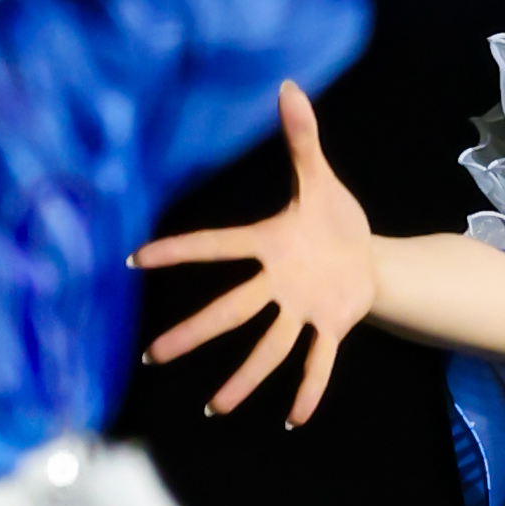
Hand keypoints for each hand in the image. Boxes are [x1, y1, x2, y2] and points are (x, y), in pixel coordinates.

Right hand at [133, 83, 373, 423]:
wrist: (368, 256)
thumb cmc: (334, 220)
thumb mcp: (319, 178)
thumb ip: (302, 138)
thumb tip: (289, 86)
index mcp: (268, 244)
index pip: (215, 247)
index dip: (178, 251)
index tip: (136, 260)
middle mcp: (277, 283)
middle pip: (229, 311)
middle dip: (193, 333)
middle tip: (153, 355)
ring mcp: (301, 309)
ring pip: (267, 346)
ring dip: (242, 378)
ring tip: (215, 408)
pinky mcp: (330, 326)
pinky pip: (317, 362)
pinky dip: (309, 389)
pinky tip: (293, 419)